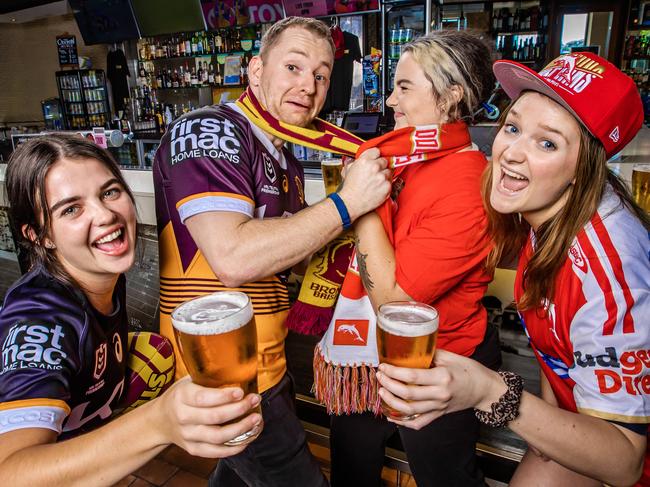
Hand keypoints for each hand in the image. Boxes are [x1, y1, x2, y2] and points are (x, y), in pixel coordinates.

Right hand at [158, 377, 261, 457]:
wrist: (160, 420)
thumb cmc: (181, 396)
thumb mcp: (189, 382)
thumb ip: (208, 379)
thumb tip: (240, 373)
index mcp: (182, 396)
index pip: (203, 398)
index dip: (224, 396)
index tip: (241, 392)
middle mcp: (183, 417)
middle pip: (214, 417)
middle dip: (239, 409)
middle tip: (255, 400)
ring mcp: (187, 435)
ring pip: (217, 436)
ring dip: (240, 428)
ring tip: (256, 419)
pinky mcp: (193, 449)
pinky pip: (215, 452)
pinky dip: (233, 449)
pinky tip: (247, 439)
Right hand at [338, 148, 390, 219]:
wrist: (351, 202)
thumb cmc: (349, 188)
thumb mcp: (348, 170)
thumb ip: (356, 162)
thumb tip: (360, 159)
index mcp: (364, 161)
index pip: (377, 151)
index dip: (375, 156)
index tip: (375, 159)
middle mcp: (374, 167)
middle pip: (384, 161)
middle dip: (380, 166)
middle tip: (375, 173)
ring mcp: (382, 177)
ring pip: (389, 172)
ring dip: (384, 176)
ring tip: (376, 183)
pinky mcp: (387, 186)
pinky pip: (390, 182)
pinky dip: (385, 185)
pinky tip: (378, 189)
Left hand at [376, 349, 504, 429]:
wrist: (485, 390)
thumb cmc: (469, 370)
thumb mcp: (451, 356)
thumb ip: (431, 353)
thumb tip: (411, 347)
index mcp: (442, 377)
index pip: (413, 377)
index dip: (394, 372)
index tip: (384, 366)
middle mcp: (440, 394)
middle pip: (408, 394)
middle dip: (389, 385)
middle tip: (379, 376)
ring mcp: (439, 407)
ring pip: (410, 410)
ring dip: (392, 402)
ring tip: (381, 392)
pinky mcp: (439, 415)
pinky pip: (418, 423)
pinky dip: (402, 422)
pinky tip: (390, 415)